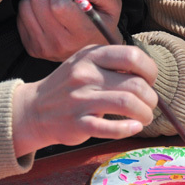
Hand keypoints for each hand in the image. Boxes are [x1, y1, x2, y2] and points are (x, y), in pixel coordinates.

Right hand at [11, 44, 158, 155]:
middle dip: (151, 98)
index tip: (149, 82)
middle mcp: (86, 74)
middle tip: (149, 104)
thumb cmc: (70, 86)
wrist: (33, 110)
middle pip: (135, 84)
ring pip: (127, 104)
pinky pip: (110, 128)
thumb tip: (149, 77)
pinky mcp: (77, 124)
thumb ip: (113, 64)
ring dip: (145, 113)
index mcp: (92, 55)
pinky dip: (128, 129)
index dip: (150, 71)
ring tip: (145, 117)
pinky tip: (134, 127)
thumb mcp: (86, 63)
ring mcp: (80, 99)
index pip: (133, 55)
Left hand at [17, 0, 123, 60]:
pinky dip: (32, 11)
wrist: (95, 53)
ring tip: (52, 3)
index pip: (59, 4)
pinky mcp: (32, 48)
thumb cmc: (103, 24)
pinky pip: (21, 18)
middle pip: (38, 1)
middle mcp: (61, 43)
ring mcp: (44, 48)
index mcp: (82, 32)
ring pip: (26, 7)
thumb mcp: (112, 4)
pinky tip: (46, 15)